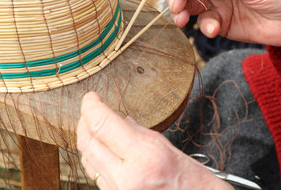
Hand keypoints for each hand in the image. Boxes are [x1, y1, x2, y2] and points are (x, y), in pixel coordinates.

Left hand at [77, 92, 232, 189]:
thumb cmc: (196, 182)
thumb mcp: (170, 149)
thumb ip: (140, 134)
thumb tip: (119, 121)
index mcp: (145, 158)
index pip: (102, 125)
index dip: (91, 107)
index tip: (90, 98)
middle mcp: (127, 177)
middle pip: (88, 143)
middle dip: (84, 122)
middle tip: (89, 110)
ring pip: (87, 161)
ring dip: (87, 140)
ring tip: (92, 127)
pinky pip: (96, 176)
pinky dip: (94, 159)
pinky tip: (101, 150)